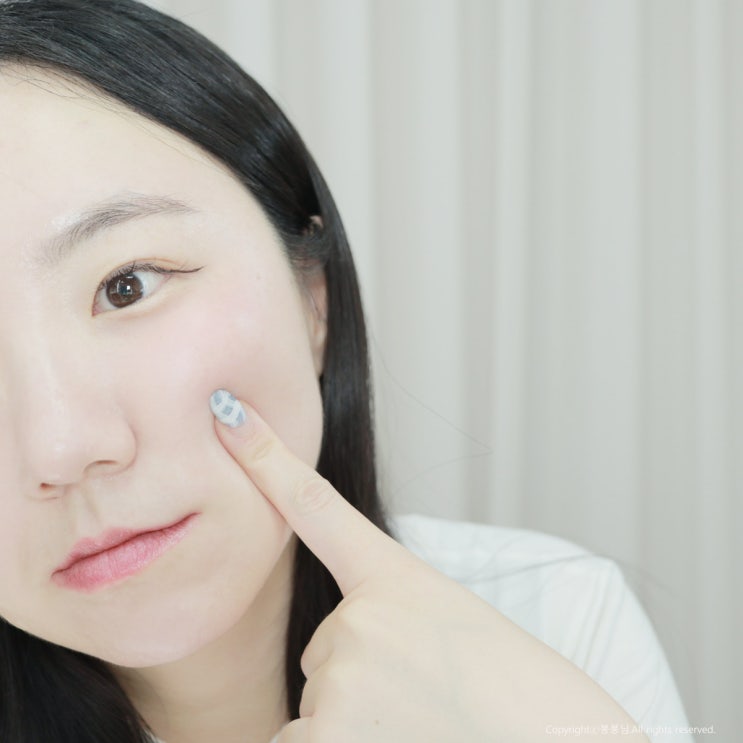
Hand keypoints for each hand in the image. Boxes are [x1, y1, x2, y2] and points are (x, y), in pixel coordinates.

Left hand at [211, 391, 648, 742]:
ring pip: (319, 699)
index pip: (315, 504)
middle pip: (325, 648)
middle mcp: (359, 616)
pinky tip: (401, 739)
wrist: (565, 740)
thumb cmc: (518, 693)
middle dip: (362, 676)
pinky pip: (300, 741)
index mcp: (395, 578)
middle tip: (427, 696)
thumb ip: (388, 620)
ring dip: (356, 720)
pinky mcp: (327, 733)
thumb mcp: (453, 628)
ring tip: (422, 723)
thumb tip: (332, 660)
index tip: (226, 410)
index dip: (265, 455)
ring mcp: (342, 672)